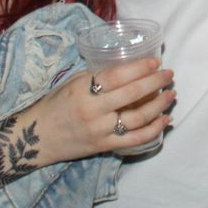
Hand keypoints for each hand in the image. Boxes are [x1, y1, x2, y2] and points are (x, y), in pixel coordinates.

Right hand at [31, 58, 173, 164]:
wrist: (36, 138)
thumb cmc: (54, 105)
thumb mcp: (71, 84)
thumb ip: (96, 78)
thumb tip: (127, 69)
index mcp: (83, 90)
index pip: (116, 76)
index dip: (138, 68)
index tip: (155, 61)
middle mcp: (93, 110)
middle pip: (131, 95)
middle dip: (154, 83)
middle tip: (169, 75)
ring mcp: (100, 130)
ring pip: (137, 118)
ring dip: (158, 106)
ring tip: (171, 95)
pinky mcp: (104, 146)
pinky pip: (134, 140)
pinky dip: (153, 130)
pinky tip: (165, 120)